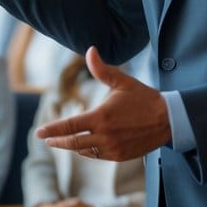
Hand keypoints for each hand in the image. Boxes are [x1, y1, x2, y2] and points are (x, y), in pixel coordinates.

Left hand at [36, 47, 170, 160]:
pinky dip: (87, 151)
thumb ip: (102, 69)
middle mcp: (104, 136)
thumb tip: (90, 50)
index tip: (39, 133)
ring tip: (62, 141)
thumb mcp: (122, 82)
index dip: (52, 130)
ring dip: (72, 147)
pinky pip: (97, 155)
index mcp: (101, 117)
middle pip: (72, 143)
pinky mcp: (120, 156)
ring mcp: (112, 149)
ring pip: (84, 151)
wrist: (168, 120)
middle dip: (57, 142)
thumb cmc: (144, 98)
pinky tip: (84, 146)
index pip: (69, 126)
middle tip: (45, 140)